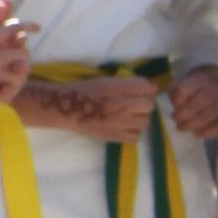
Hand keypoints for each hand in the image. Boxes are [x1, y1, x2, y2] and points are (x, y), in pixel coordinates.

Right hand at [0, 9, 31, 106]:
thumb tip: (5, 1)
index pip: (13, 28)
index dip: (28, 26)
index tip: (38, 28)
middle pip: (22, 53)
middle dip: (22, 55)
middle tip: (18, 60)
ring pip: (18, 74)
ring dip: (17, 76)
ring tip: (9, 77)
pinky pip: (7, 92)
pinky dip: (5, 92)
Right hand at [31, 76, 160, 138]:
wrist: (68, 108)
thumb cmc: (87, 91)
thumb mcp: (109, 80)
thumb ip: (129, 84)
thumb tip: (148, 88)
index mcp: (121, 88)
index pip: (149, 88)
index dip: (148, 89)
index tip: (142, 92)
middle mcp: (123, 105)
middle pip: (149, 105)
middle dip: (144, 104)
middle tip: (134, 105)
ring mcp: (120, 122)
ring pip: (145, 122)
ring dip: (139, 118)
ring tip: (129, 116)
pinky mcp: (115, 136)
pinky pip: (135, 136)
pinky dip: (133, 132)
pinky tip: (125, 127)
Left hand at [168, 66, 217, 138]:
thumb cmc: (200, 86)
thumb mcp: (186, 81)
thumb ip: (175, 91)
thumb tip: (173, 105)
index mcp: (200, 79)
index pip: (182, 91)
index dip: (175, 101)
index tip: (174, 107)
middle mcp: (215, 90)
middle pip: (193, 106)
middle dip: (181, 116)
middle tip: (176, 120)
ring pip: (204, 118)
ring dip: (190, 125)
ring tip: (182, 127)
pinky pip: (217, 128)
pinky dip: (205, 133)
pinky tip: (197, 132)